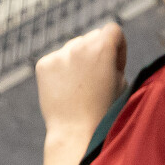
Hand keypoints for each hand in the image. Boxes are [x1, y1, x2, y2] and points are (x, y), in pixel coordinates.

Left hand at [36, 23, 127, 146]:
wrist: (76, 133)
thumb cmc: (105, 112)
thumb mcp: (121, 83)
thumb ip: (113, 61)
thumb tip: (101, 50)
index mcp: (102, 48)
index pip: (113, 30)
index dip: (118, 48)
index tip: (116, 67)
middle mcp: (78, 45)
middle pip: (91, 38)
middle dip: (97, 54)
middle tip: (98, 81)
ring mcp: (59, 54)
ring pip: (73, 48)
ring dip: (78, 61)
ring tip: (81, 89)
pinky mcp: (43, 64)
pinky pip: (57, 60)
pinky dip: (62, 71)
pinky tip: (66, 91)